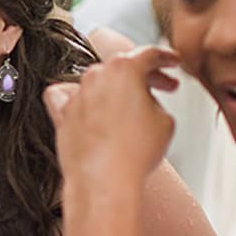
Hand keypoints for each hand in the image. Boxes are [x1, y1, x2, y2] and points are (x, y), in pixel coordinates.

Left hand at [44, 46, 179, 192]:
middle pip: (124, 66)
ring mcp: (76, 94)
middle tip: (165, 87)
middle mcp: (96, 75)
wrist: (105, 181)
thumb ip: (156, 100)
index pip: (150, 54)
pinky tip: (86, 105)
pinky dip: (76, 98)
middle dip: (147, 76)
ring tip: (133, 109)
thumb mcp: (165, 121)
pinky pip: (64, 96)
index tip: (173, 62)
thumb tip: (144, 102)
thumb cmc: (136, 153)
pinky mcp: (62, 115)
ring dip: (116, 90)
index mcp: (124, 68)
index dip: (166, 58)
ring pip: (98, 81)